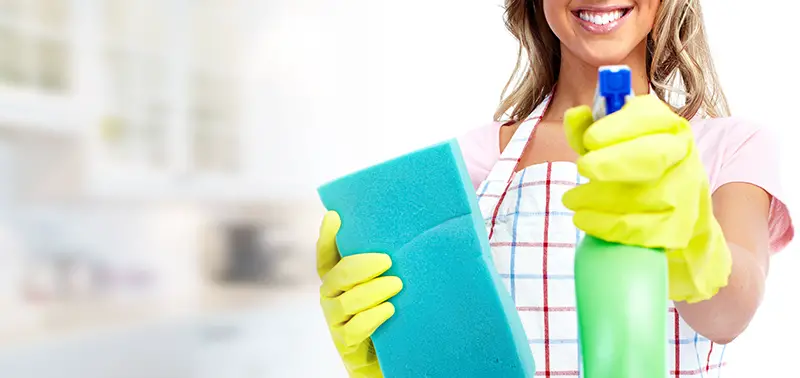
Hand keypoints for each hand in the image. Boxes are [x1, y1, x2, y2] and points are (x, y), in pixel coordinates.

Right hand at [317, 211, 402, 376]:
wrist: (387, 356)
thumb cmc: (389, 312)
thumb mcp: (384, 284)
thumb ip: (384, 264)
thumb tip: (409, 233)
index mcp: (337, 278)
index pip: (326, 255)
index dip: (327, 237)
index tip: (335, 217)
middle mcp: (331, 296)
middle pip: (336, 275)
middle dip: (360, 265)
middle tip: (387, 260)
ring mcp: (335, 320)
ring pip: (345, 302)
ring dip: (371, 291)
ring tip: (396, 285)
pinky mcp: (345, 343)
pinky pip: (353, 329)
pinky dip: (371, 317)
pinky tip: (389, 310)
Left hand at [562, 95, 730, 302]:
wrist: (674, 213)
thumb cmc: (633, 171)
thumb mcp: (611, 146)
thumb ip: (587, 130)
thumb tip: (574, 115)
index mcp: (668, 127)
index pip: (650, 117)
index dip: (619, 127)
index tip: (589, 140)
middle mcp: (682, 155)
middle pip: (653, 156)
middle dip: (614, 162)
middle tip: (582, 167)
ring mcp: (684, 193)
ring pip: (643, 196)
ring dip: (599, 198)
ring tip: (571, 199)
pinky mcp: (677, 227)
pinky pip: (640, 229)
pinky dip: (606, 225)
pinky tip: (583, 219)